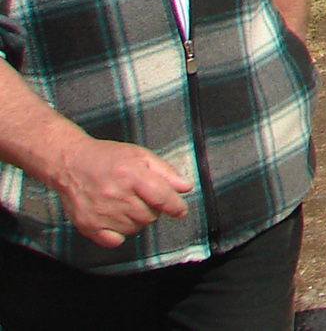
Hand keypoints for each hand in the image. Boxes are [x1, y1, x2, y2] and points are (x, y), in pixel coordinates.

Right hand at [50, 137, 192, 247]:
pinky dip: (120, 233)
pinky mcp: (87, 225)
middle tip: (142, 197)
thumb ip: (165, 172)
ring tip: (126, 203)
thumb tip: (185, 188)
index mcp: (131, 175)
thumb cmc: (107, 157)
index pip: (162, 197)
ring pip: (134, 228)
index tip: (180, 211)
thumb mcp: (140, 155)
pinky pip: (115, 240)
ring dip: (136, 219)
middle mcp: (116, 195)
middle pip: (150, 216)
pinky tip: (116, 218)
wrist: (70, 163)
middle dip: (153, 208)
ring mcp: (100, 213)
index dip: (176, 206)